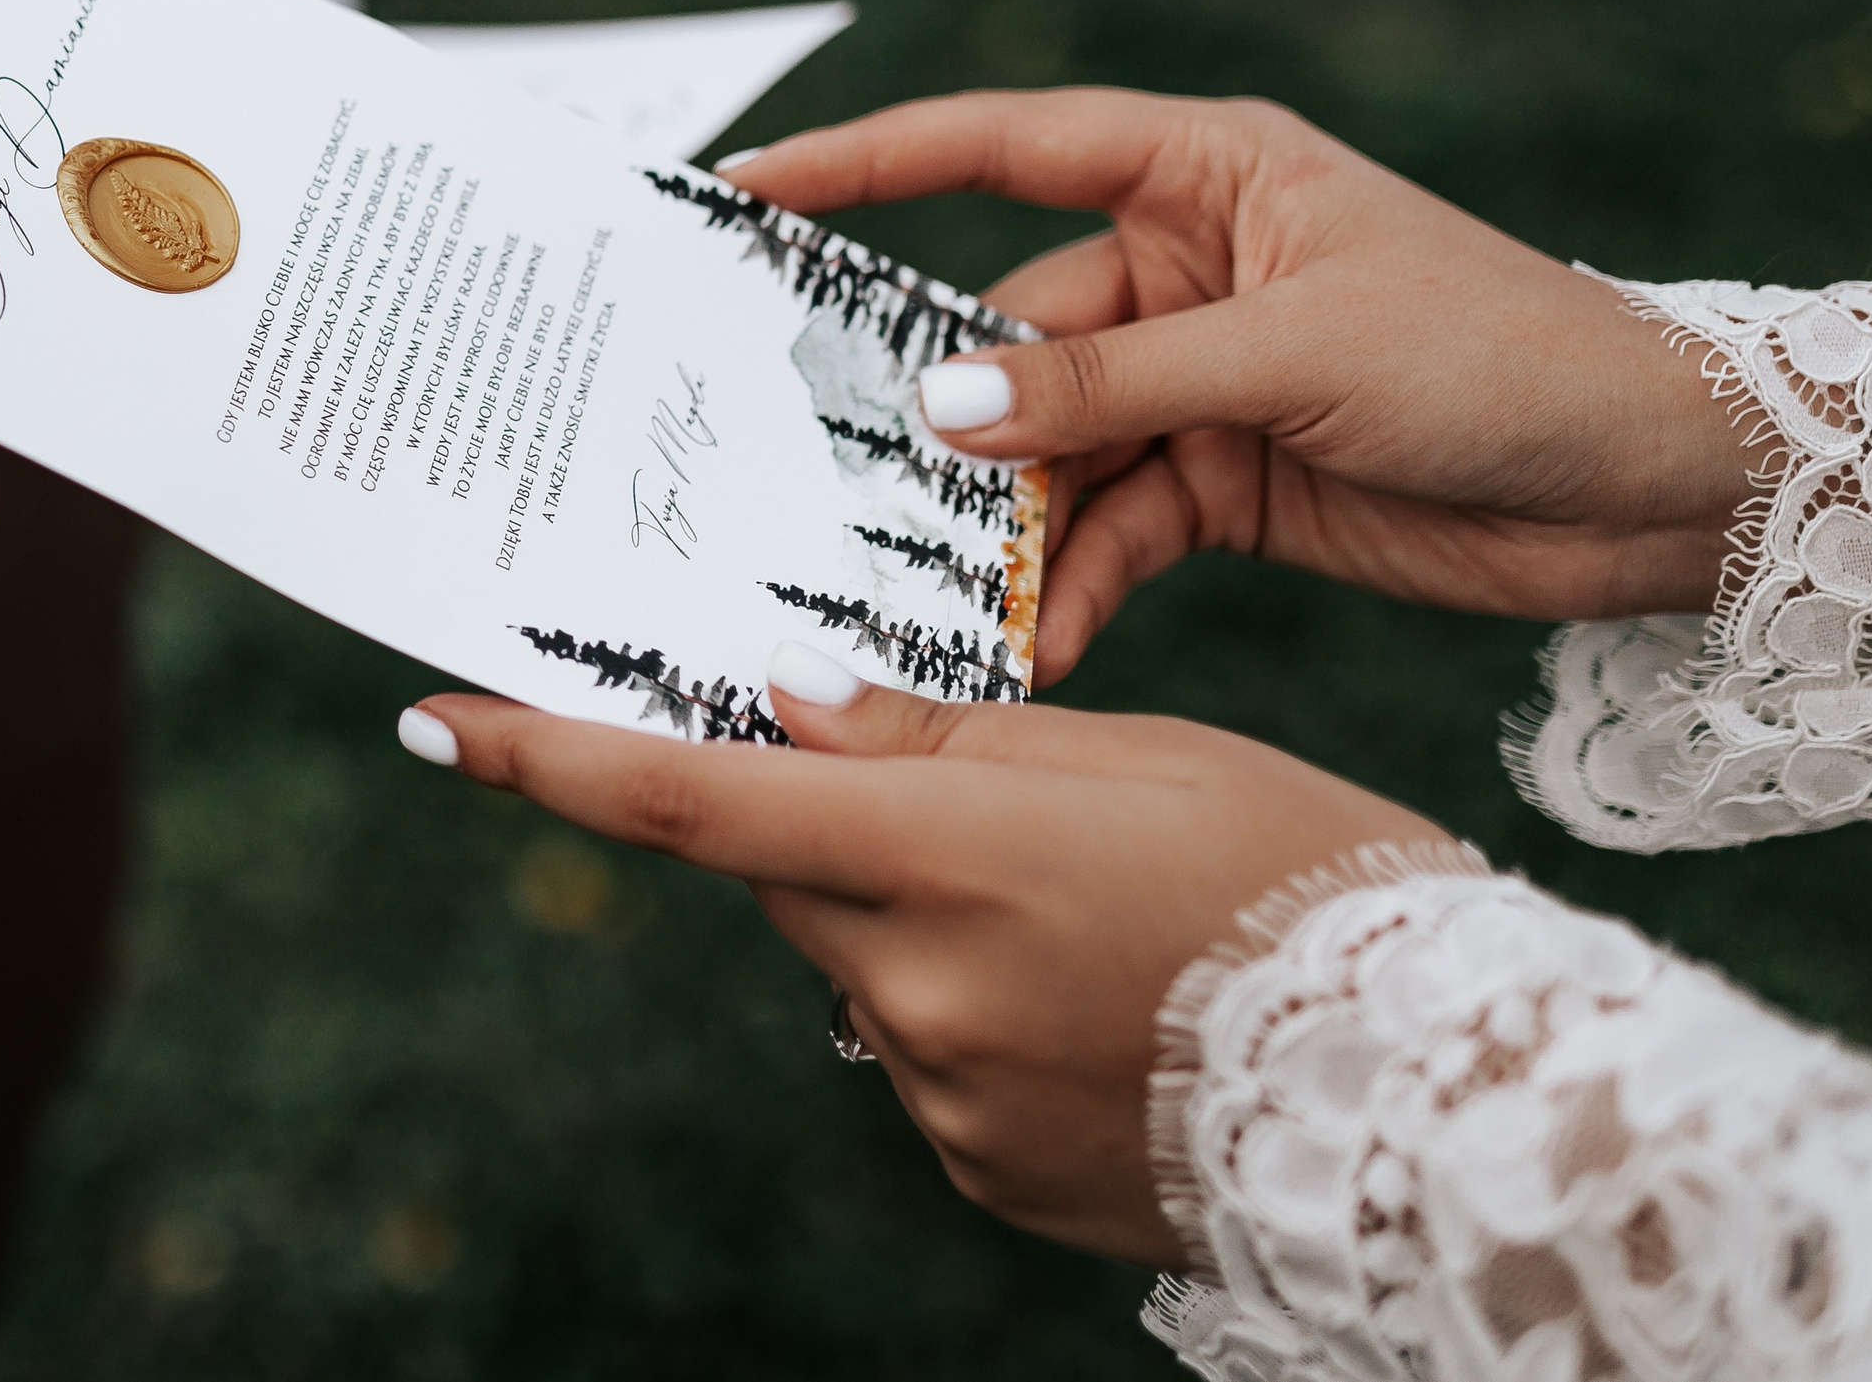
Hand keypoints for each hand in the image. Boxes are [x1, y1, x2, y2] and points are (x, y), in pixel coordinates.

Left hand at [399, 649, 1452, 1267]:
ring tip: (1087, 911)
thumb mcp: (1141, 761)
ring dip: (916, 913)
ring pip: (859, 960)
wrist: (1437, 1095)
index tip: (435, 720)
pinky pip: (920, 1052)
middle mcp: (913, 985)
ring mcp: (937, 1095)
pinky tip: (1090, 998)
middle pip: (789, 869)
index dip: (550, 758)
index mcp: (947, 856)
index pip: (695, 801)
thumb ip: (939, 740)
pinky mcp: (972, 1167)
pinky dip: (965, 1004)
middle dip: (832, 817)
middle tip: (958, 788)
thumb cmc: (1306, 881)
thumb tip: (786, 704)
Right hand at [723, 91, 1758, 685]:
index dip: (869, 162)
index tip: (750, 193)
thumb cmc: (1499, 357)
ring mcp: (1197, 380)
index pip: (1003, 149)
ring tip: (948, 602)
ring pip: (1051, 452)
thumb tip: (943, 410)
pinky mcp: (1220, 482)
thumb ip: (1112, 385)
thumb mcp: (1293, 356)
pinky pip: (1109, 529)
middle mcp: (1184, 268)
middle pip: (1013, 337)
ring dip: (1007, 530)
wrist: (1650, 489)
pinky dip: (1073, 584)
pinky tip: (1040, 639)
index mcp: (1204, 175)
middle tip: (839, 494)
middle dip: (944, 425)